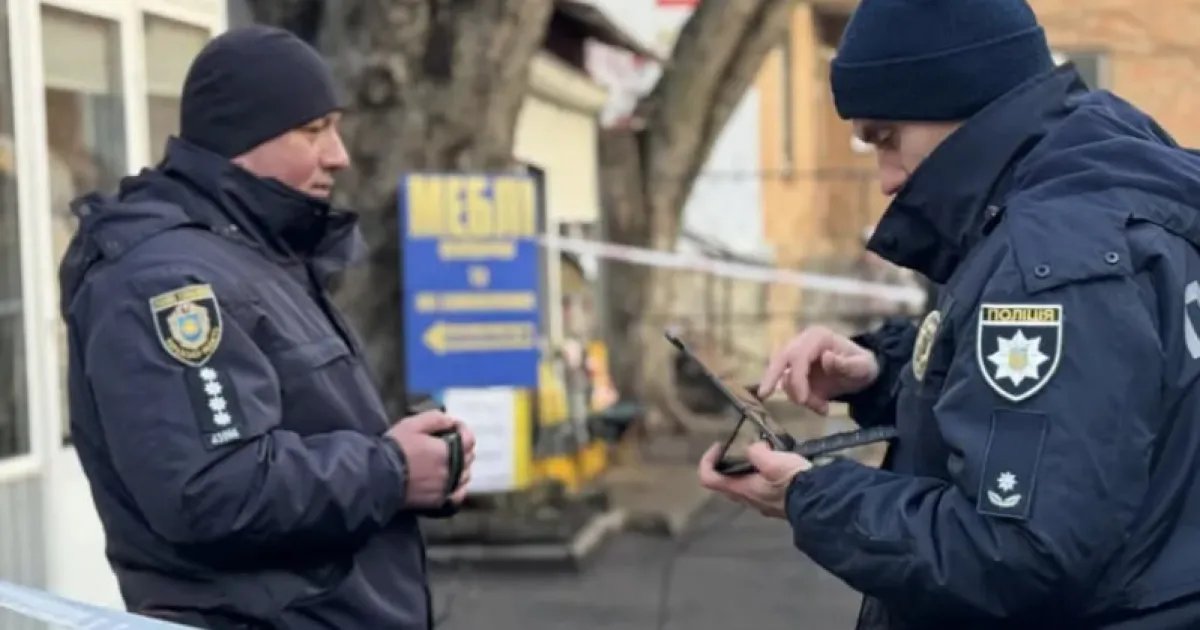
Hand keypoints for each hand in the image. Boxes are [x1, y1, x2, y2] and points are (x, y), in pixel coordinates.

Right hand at [386, 411, 475, 507]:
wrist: (379, 477)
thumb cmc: (395, 448)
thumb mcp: (412, 424)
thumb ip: (435, 419)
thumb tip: (451, 421)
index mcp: (448, 450)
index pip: (469, 438)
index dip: (463, 429)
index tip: (454, 427)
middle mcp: (452, 470)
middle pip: (468, 456)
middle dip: (462, 446)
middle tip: (449, 442)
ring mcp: (447, 487)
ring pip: (465, 475)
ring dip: (461, 466)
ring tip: (448, 461)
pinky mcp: (438, 501)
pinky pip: (458, 494)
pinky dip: (458, 487)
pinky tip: (452, 482)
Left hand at [697, 442, 810, 518]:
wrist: (821, 503)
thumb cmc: (793, 482)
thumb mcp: (773, 461)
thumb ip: (757, 451)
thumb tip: (754, 448)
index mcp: (741, 489)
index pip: (708, 479)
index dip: (707, 461)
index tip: (720, 446)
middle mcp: (748, 500)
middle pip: (725, 482)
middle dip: (728, 463)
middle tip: (741, 447)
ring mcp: (762, 504)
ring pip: (745, 485)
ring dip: (748, 469)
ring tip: (763, 452)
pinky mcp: (777, 504)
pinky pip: (761, 489)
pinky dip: (762, 475)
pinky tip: (778, 464)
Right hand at [757, 326, 879, 414]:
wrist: (863, 374)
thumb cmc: (864, 366)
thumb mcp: (863, 366)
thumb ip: (847, 364)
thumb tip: (826, 358)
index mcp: (817, 337)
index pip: (798, 356)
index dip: (797, 378)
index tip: (802, 400)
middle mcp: (802, 344)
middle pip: (780, 359)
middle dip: (771, 377)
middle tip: (763, 395)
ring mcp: (797, 358)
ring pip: (785, 378)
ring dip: (800, 397)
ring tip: (823, 408)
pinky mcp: (796, 372)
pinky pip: (790, 387)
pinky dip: (802, 400)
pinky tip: (821, 407)